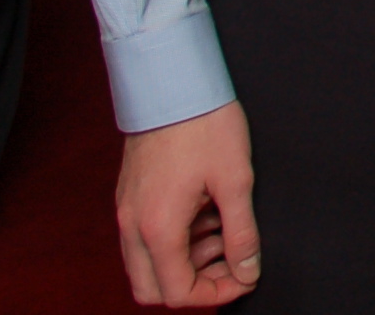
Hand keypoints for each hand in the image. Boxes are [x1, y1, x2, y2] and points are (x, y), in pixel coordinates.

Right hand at [117, 103, 261, 305]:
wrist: (173, 80)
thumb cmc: (204, 123)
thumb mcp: (235, 180)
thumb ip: (242, 233)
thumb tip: (247, 270)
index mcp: (157, 228)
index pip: (178, 292)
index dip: (216, 294)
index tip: (244, 277)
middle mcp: (132, 226)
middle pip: (154, 288)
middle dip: (195, 284)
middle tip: (230, 261)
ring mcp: (127, 210)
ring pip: (148, 264)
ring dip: (186, 260)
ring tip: (222, 228)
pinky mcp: (130, 195)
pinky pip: (145, 237)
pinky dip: (175, 238)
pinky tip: (205, 212)